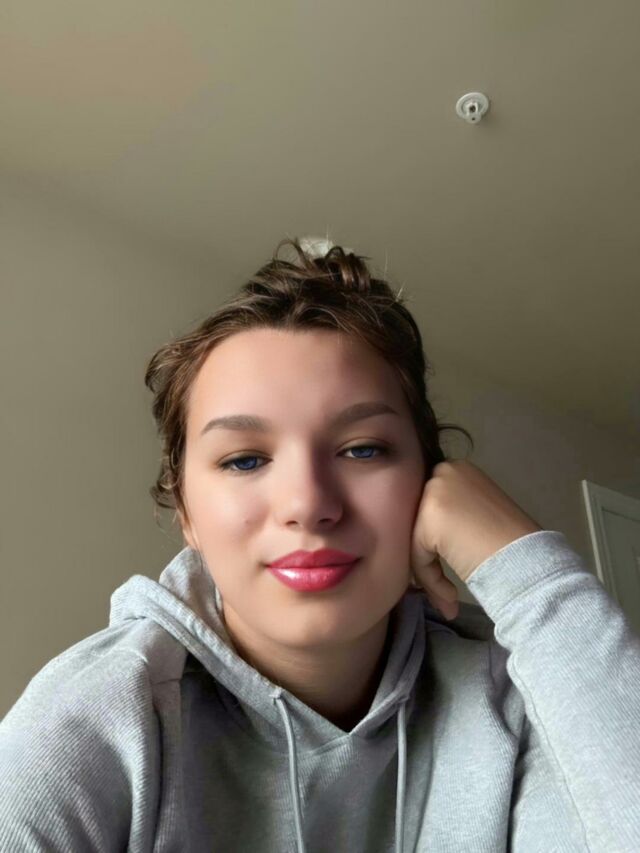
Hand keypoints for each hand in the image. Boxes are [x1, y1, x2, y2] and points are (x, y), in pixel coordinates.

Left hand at [409, 460, 542, 618]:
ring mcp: (435, 493)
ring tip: (449, 599)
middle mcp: (445, 473)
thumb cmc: (512, 543)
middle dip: (427, 557)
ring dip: (431, 575)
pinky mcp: (429, 519)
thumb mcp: (480, 514)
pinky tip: (451, 597)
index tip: (445, 567)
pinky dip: (432, 580)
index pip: (430, 505)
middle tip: (443, 589)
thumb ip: (456, 515)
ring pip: (417, 540)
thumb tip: (435, 536)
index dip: (433, 539)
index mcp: (459, 469)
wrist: (528, 560)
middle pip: (419, 521)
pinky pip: (420, 556)